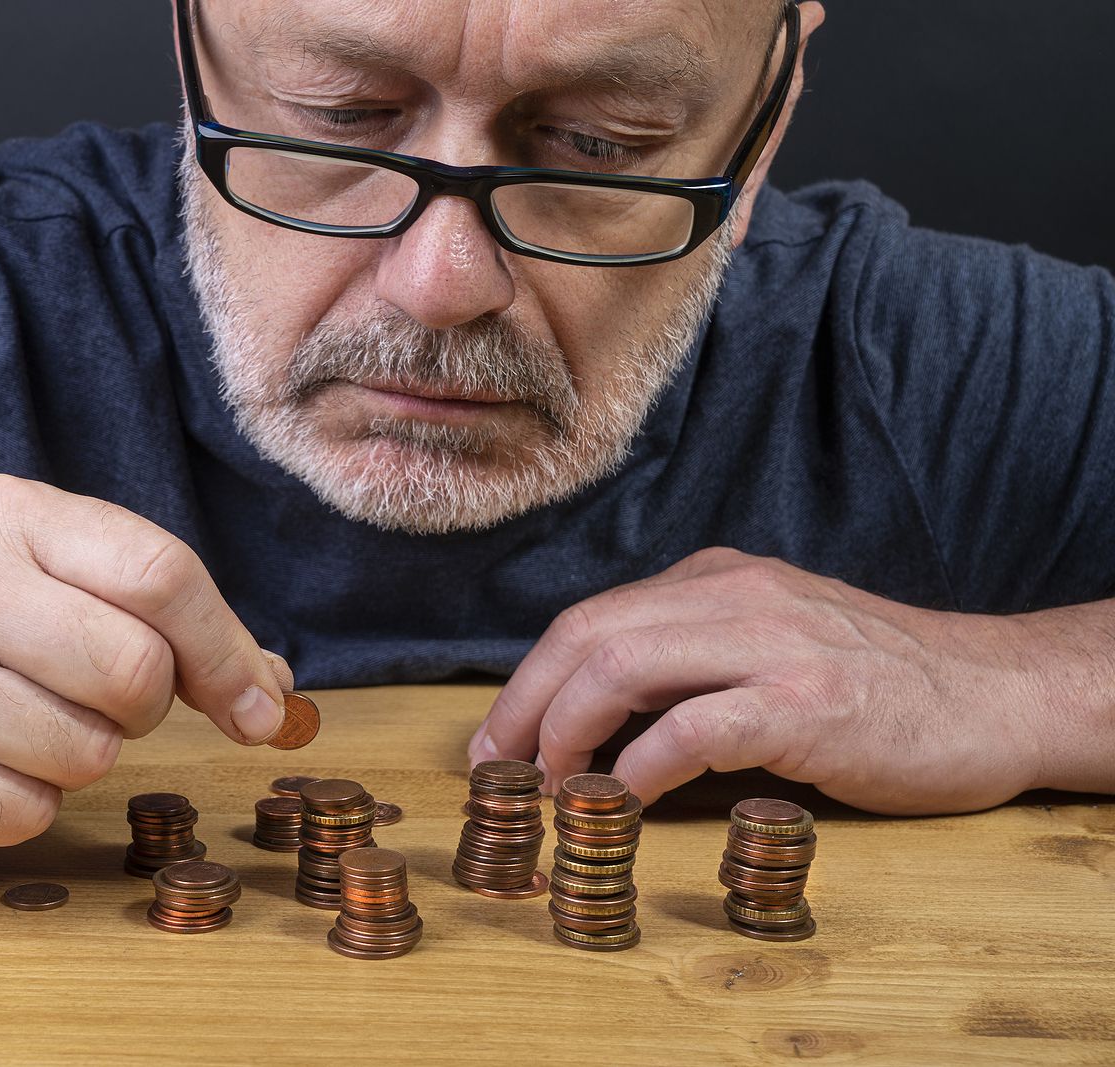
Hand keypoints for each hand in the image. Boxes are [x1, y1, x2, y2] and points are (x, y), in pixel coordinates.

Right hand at [0, 474, 292, 848]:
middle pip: (135, 673)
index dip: (226, 652)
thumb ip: (172, 614)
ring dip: (84, 753)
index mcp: (9, 513)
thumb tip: (274, 696)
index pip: (162, 576)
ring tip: (30, 719)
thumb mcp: (62, 572)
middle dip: (145, 703)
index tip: (256, 704)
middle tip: (103, 696)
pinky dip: (28, 801)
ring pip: (88, 753)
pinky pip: (28, 811)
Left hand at [468, 547, 1065, 813]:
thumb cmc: (877, 682)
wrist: (996, 693)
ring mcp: (772, 644)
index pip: (588, 618)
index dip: (527, 681)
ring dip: (565, 734)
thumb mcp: (770, 640)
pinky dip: (640, 767)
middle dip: (524, 706)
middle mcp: (735, 595)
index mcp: (716, 579)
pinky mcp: (808, 703)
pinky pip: (693, 728)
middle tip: (499, 770)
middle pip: (585, 636)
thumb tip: (590, 718)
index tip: (500, 739)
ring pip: (622, 668)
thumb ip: (691, 658)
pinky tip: (626, 799)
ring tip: (553, 788)